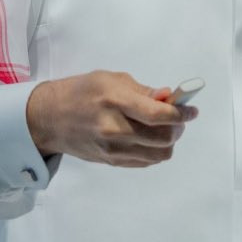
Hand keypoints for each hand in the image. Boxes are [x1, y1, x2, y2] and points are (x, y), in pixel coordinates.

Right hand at [26, 70, 197, 166]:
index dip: (181, 114)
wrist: (49, 118)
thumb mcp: (111, 79)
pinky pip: (145, 162)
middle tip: (179, 118)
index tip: (192, 110)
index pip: (158, 115)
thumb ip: (143, 91)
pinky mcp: (111, 162)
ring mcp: (112, 149)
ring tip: (165, 128)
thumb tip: (169, 98)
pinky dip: (155, 151)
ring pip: (158, 155)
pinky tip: (150, 138)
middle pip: (162, 138)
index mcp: (115, 101)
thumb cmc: (82, 91)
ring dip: (169, 141)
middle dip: (178, 127)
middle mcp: (114, 128)